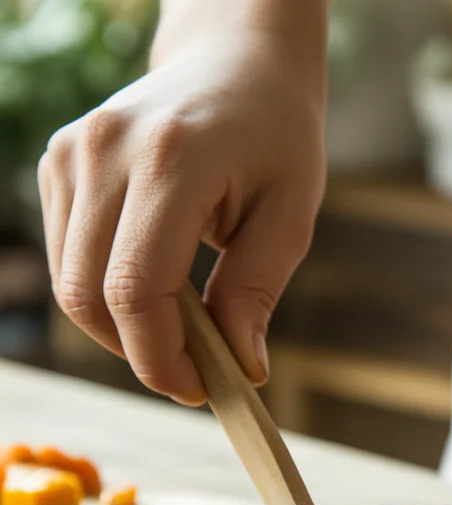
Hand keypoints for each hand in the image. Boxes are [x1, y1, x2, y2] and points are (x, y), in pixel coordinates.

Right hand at [37, 26, 325, 404]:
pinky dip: (106, 295)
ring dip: (122, 330)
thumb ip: (256, 292)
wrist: (236, 64)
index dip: (160, 357)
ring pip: (69, 284)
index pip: (136, 288)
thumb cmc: (276, 139)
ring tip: (183, 333)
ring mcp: (70, 154)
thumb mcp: (289, 217)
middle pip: (89, 296)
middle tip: (195, 372)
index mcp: (170, 161)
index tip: (200, 389)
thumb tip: (241, 367)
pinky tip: (156, 292)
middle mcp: (103, 152)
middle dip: (141, 353)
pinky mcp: (58, 164)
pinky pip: (68, 259)